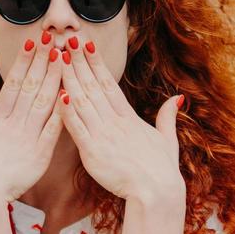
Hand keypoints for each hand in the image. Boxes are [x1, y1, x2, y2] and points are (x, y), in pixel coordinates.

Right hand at [0, 36, 65, 205]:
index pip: (11, 84)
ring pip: (43, 102)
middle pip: (29, 86)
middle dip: (41, 61)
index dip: (22, 62)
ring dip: (54, 78)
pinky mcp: (39, 155)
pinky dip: (62, 112)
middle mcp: (12, 124)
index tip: (30, 43)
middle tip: (51, 39)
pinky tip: (71, 94)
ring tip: (63, 57)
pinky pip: (53, 129)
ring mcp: (27, 138)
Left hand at [57, 32, 185, 205]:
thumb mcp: (168, 140)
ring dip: (69, 79)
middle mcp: (114, 122)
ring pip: (82, 102)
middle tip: (67, 40)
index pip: (109, 84)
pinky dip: (67, 112)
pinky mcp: (92, 152)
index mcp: (129, 118)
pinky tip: (58, 94)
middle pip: (93, 86)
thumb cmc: (162, 170)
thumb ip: (167, 117)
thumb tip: (176, 98)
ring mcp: (103, 136)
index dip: (96, 63)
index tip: (86, 44)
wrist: (156, 193)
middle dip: (79, 62)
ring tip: (57, 58)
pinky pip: (76, 128)